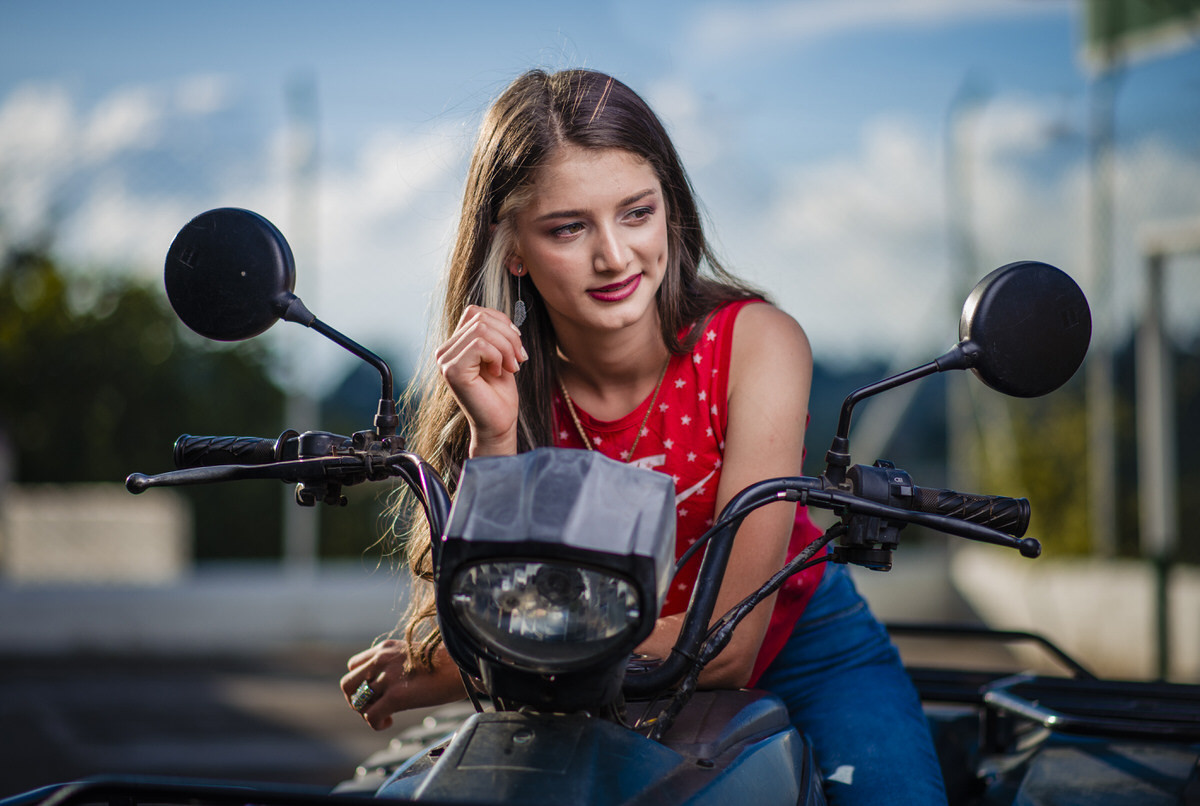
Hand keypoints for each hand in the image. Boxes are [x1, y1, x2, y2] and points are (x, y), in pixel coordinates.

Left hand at [341, 639, 466, 729]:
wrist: (465, 665)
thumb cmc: (450, 662)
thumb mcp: (416, 654)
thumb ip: (399, 663)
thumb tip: (399, 681)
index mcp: (387, 648)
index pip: (354, 665)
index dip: (361, 683)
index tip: (376, 692)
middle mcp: (382, 659)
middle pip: (347, 684)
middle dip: (356, 700)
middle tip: (374, 708)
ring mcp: (387, 677)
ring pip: (355, 700)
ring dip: (365, 712)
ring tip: (384, 716)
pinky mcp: (396, 696)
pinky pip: (371, 716)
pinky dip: (376, 724)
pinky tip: (389, 723)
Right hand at [436, 305, 526, 456]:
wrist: (499, 424)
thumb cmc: (500, 394)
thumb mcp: (500, 355)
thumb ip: (495, 333)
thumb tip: (502, 317)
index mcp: (455, 345)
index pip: (475, 312)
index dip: (501, 322)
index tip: (516, 345)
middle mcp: (445, 351)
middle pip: (481, 318)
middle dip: (509, 336)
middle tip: (519, 359)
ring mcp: (445, 360)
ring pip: (482, 329)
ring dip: (507, 347)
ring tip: (512, 366)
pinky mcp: (452, 371)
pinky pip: (480, 344)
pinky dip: (498, 356)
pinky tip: (499, 373)